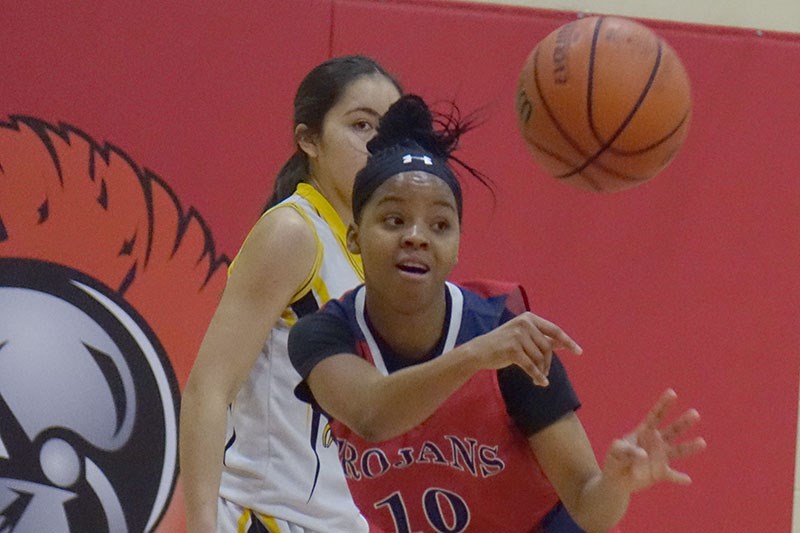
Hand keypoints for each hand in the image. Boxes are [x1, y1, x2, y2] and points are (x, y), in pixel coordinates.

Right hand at [464, 311, 581, 385]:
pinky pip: (531, 366)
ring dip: (541, 370)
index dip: (568, 341)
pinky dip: (537, 376)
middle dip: (548, 362)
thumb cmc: (502, 344)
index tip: (579, 351)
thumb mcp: (523, 337)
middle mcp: (524, 324)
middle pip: (547, 347)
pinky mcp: (513, 349)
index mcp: (529, 318)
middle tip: (545, 372)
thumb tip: (563, 343)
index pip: (554, 330)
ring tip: (537, 377)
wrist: (479, 351)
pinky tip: (541, 383)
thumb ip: (541, 338)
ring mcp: (518, 336)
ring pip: (540, 358)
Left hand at [602, 389, 706, 493]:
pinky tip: (687, 480)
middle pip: (672, 430)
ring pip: (676, 451)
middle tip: (695, 414)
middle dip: (683, 422)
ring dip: (689, 447)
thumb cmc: (615, 460)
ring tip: (702, 442)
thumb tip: (643, 454)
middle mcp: (656, 442)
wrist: (616, 480)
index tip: (672, 393)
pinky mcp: (660, 474)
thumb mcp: (615, 451)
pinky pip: (671, 475)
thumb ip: (626, 450)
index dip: (663, 404)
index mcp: (644, 431)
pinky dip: (678, 478)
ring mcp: (660, 458)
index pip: (656, 415)